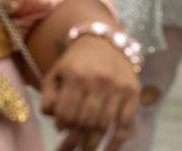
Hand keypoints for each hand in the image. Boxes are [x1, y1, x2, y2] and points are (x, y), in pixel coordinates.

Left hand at [40, 36, 140, 150]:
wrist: (106, 41)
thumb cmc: (77, 61)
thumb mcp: (56, 72)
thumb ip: (48, 96)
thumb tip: (54, 119)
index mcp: (77, 75)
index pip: (67, 112)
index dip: (62, 124)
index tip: (60, 128)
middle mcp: (99, 81)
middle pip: (86, 121)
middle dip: (76, 138)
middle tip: (72, 147)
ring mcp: (118, 86)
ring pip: (104, 124)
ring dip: (93, 142)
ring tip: (86, 149)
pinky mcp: (133, 91)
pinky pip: (126, 122)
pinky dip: (117, 140)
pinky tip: (109, 149)